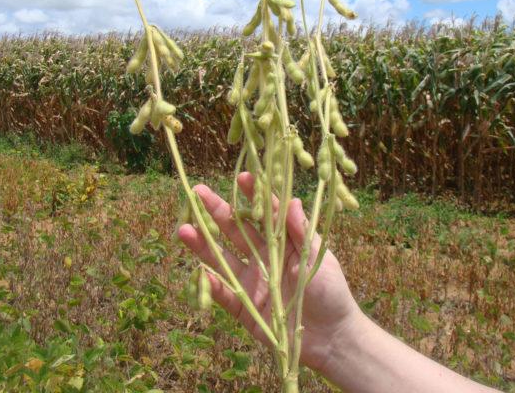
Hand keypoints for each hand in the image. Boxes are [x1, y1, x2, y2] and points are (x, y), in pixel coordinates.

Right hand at [177, 172, 361, 373]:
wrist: (330, 338)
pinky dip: (210, 284)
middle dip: (217, 211)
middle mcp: (266, 257)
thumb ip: (301, 231)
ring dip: (203, 244)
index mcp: (285, 242)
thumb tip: (292, 199)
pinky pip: (223, 293)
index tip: (242, 177)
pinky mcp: (245, 307)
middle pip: (237, 230)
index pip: (266, 212)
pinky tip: (197, 270)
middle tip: (197, 192)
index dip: (253, 195)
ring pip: (223, 258)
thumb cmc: (331, 293)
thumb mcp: (318, 258)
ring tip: (183, 228)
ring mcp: (253, 281)